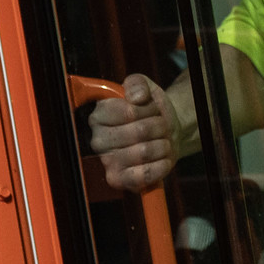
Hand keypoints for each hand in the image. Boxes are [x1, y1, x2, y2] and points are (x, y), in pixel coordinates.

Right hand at [87, 73, 183, 191]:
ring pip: (145, 152)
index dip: (148, 109)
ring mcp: (107, 162)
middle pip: (139, 132)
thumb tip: (136, 97)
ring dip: (163, 144)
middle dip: (158, 126)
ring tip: (162, 140)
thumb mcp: (145, 88)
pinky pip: (144, 175)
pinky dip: (161, 165)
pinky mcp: (119, 180)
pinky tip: (162, 158)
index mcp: (99, 115)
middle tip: (160, 126)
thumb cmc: (151, 111)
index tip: (150, 108)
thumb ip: (138, 83)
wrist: (166, 132)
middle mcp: (98, 140)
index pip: (129, 112)